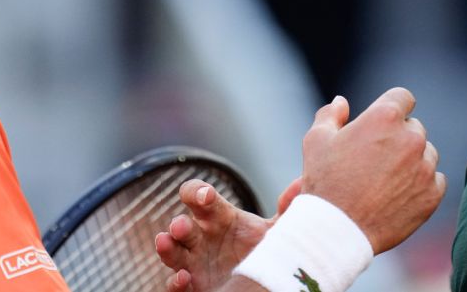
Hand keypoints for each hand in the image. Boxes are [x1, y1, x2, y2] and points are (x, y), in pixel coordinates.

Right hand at [156, 177, 302, 291]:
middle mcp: (202, 238)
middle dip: (179, 224)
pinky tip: (183, 279)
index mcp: (218, 217)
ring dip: (166, 247)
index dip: (197, 193)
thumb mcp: (277, 231)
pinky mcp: (194, 287)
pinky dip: (175, 283)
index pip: (198, 197)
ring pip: (171, 252)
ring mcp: (194, 263)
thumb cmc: (264, 249)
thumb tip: (301, 184)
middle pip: (182, 225)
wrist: (263, 281)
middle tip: (181, 226)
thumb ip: (287, 211)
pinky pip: (175, 285)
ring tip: (166, 242)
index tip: (206, 196)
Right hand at [301, 88, 445, 253]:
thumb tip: (341, 102)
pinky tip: (399, 195)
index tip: (384, 123)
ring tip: (387, 180)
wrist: (336, 231)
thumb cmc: (323, 182)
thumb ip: (330, 115)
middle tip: (377, 159)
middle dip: (399, 137)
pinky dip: (421, 185)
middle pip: (414, 127)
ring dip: (413, 161)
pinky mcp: (432, 194)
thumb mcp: (316, 141)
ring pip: (427, 154)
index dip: (392, 108)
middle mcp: (410, 138)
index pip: (403, 97)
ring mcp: (424, 167)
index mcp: (384, 117)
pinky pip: (436, 180)